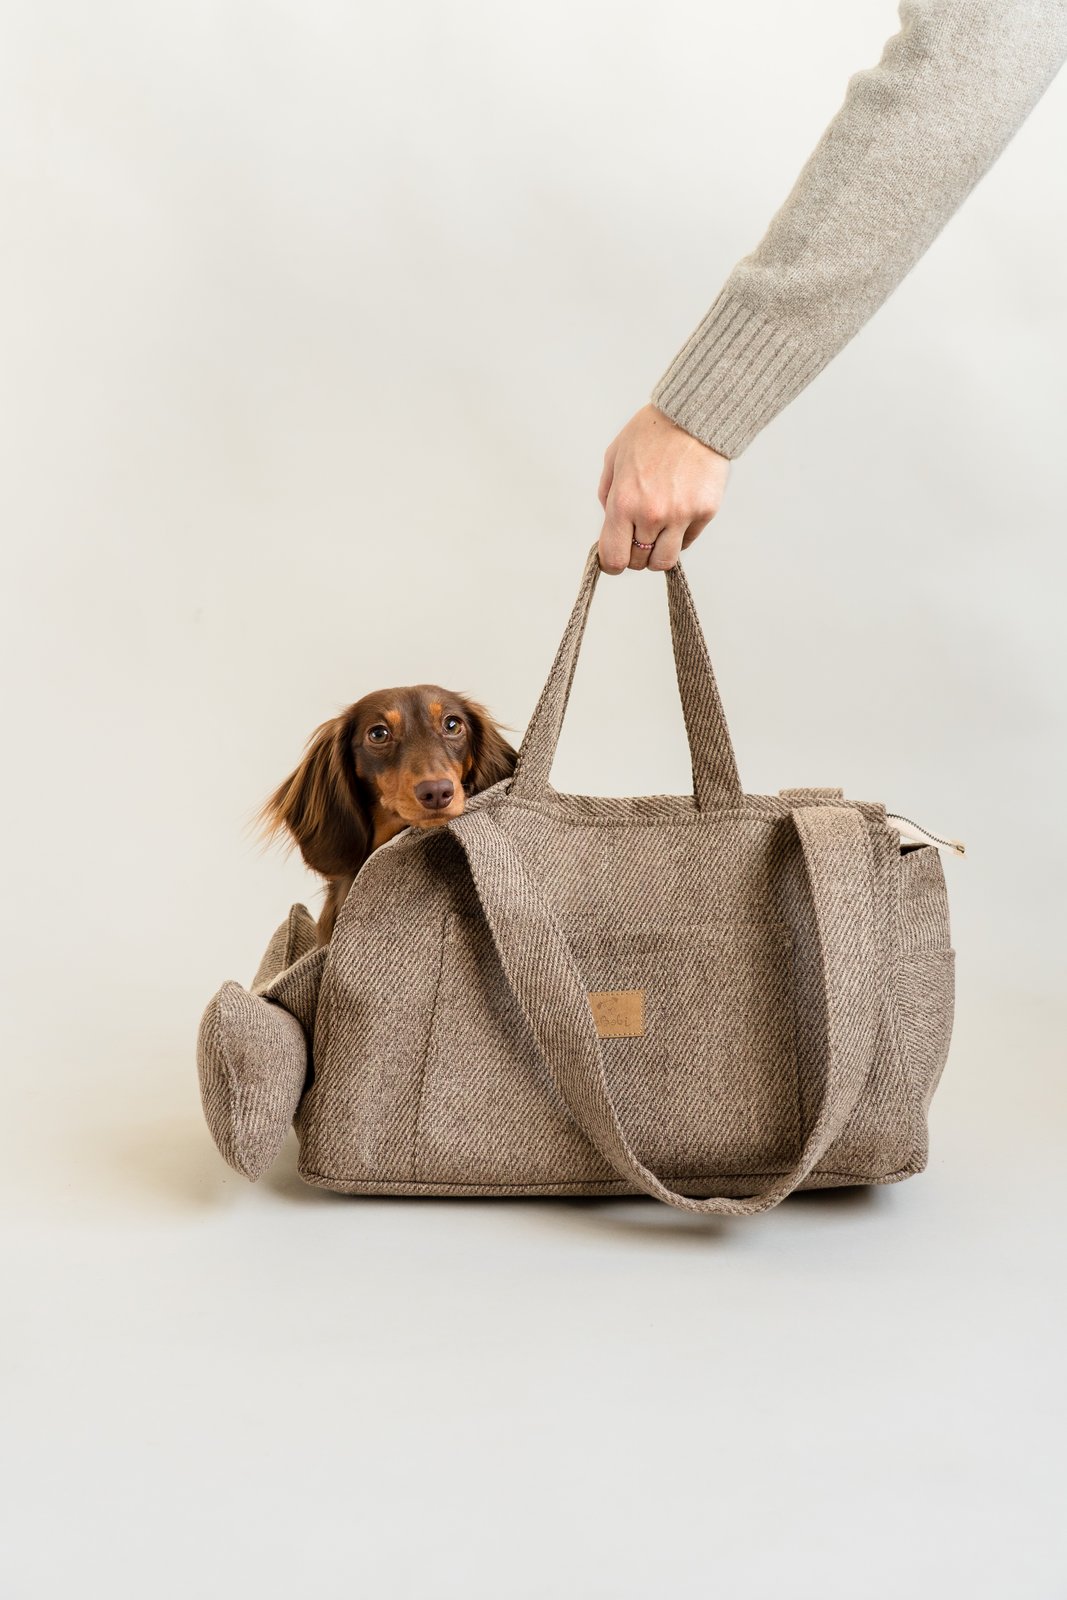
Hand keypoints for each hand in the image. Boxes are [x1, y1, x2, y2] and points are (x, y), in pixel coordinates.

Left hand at [597, 404, 730, 573]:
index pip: (614, 558)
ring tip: (658, 535)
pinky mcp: (705, 512)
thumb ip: (607, 494)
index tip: (615, 559)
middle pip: (639, 563)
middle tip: (637, 540)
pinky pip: (688, 541)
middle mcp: (651, 514)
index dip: (612, 563)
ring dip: (658, 554)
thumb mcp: (614, 457)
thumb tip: (609, 523)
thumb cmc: (652, 432)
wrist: (694, 415)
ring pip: (665, 561)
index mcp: (623, 502)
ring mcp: (681, 515)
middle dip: (634, 556)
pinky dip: (680, 535)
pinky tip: (678, 513)